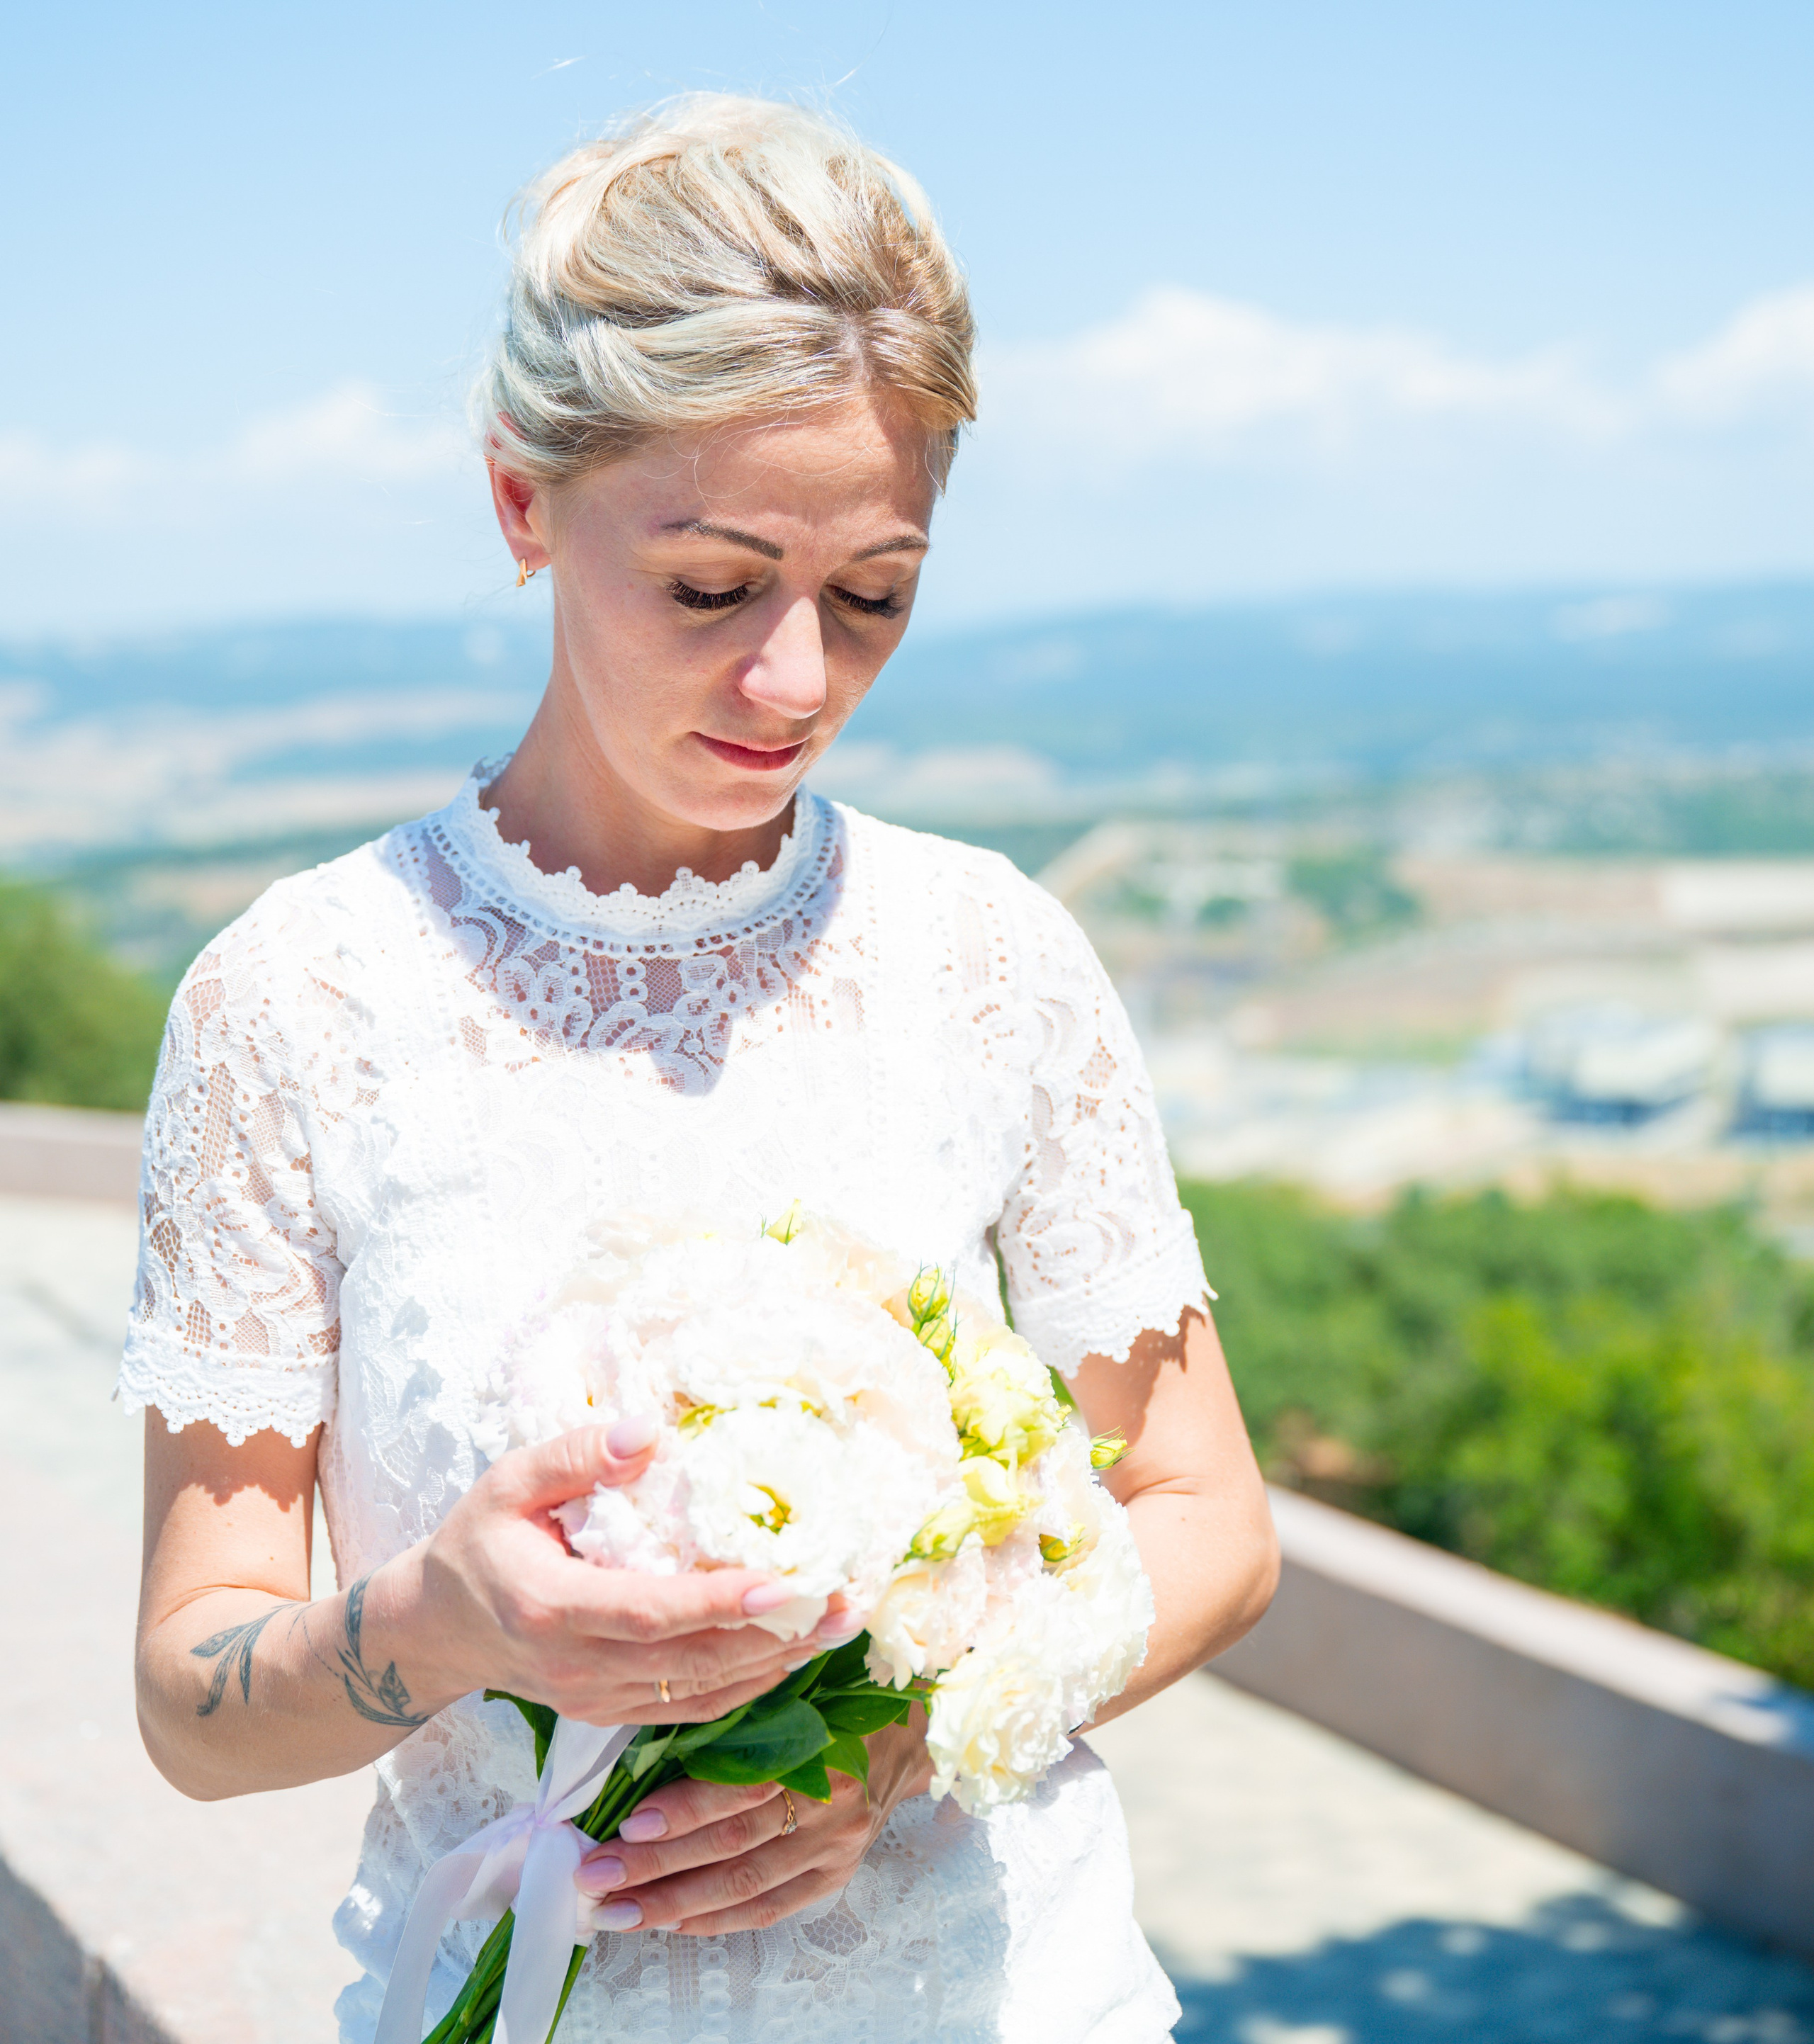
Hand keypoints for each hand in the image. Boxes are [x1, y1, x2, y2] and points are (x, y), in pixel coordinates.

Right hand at [393, 1421, 859, 1724]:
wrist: (436, 1629)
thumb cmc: (477, 1543)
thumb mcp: (507, 1482)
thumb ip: (575, 1454)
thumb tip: (648, 1431)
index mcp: (551, 1608)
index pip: (651, 1612)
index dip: (722, 1602)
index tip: (788, 1583)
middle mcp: (577, 1666)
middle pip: (692, 1663)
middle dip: (777, 1637)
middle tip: (845, 1603)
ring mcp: (595, 1699)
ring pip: (701, 1695)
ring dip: (776, 1665)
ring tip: (838, 1625)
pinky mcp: (609, 1713)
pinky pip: (690, 1710)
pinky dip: (747, 1686)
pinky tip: (791, 1654)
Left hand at [575, 1714, 933, 1935]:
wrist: (904, 1737)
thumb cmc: (834, 1701)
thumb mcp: (794, 1690)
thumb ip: (740, 1716)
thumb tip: (651, 1743)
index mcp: (820, 1746)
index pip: (742, 1788)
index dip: (683, 1810)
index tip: (627, 1824)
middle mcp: (830, 1803)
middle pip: (732, 1845)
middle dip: (656, 1865)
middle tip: (596, 1877)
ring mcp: (834, 1847)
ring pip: (743, 1886)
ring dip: (673, 1903)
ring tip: (617, 1911)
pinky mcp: (834, 1876)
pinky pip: (767, 1908)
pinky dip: (716, 1919)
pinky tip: (671, 1922)